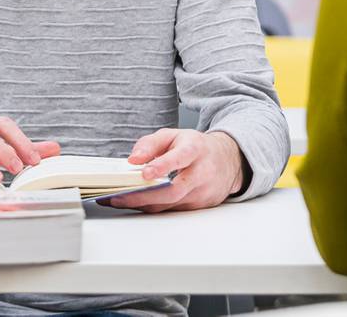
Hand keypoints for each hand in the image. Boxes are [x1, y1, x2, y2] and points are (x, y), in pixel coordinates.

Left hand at [107, 129, 243, 212]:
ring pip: (171, 204)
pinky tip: (138, 204)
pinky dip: (155, 208)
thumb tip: (134, 159)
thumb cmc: (196, 147)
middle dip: (145, 196)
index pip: (179, 158)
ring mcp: (203, 192)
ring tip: (120, 200)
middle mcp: (202, 172)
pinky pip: (174, 210)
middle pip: (173, 190)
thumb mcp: (173, 135)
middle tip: (120, 196)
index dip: (162, 166)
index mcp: (195, 149)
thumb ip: (150, 144)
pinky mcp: (201, 205)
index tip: (145, 173)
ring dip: (144, 204)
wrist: (227, 160)